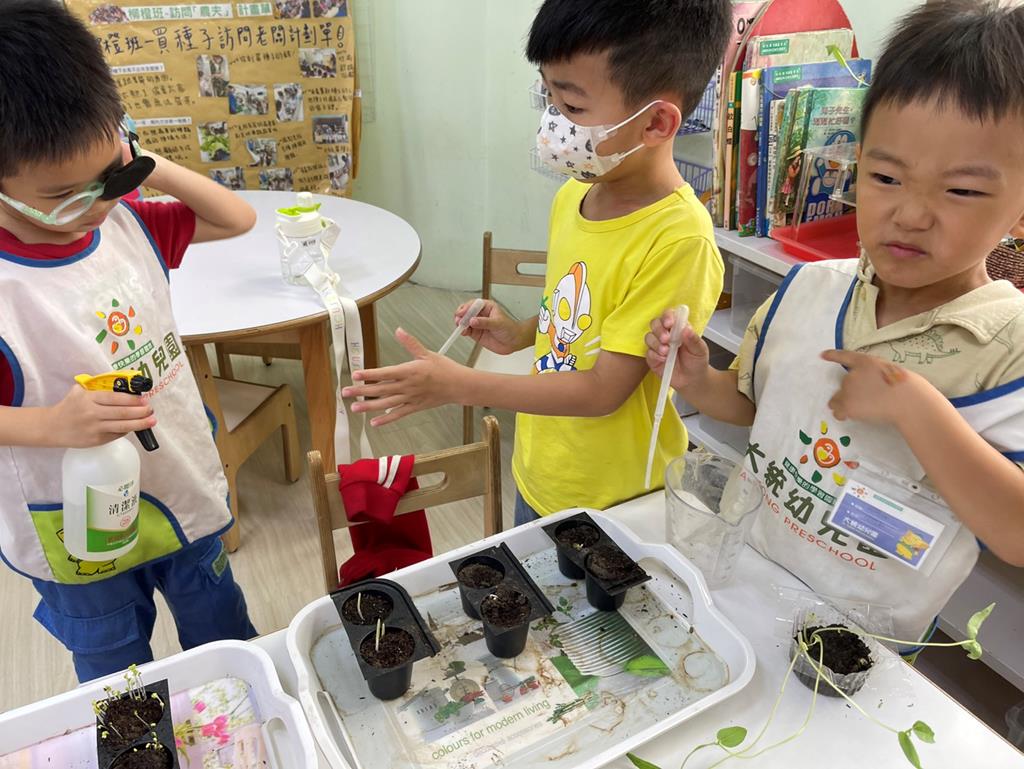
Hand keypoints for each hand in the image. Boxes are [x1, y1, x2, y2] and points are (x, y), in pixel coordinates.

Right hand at [45, 386, 154, 447]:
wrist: (52, 427)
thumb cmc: (69, 407)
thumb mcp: (79, 392)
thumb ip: (96, 388)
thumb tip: (122, 387)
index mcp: (89, 399)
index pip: (116, 398)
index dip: (133, 399)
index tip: (144, 399)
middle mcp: (92, 413)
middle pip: (122, 413)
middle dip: (141, 411)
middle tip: (151, 410)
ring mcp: (95, 428)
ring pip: (122, 426)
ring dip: (140, 423)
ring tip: (151, 421)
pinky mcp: (96, 440)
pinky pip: (116, 435)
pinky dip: (127, 431)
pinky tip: (135, 427)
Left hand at [343, 328, 466, 426]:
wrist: (459, 386)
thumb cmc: (444, 368)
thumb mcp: (427, 353)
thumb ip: (410, 343)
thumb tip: (399, 330)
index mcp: (409, 371)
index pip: (385, 373)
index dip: (369, 374)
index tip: (355, 375)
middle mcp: (408, 386)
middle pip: (381, 389)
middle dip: (362, 391)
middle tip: (345, 393)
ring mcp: (411, 398)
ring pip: (386, 404)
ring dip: (369, 406)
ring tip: (354, 408)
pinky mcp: (415, 407)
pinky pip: (398, 414)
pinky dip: (386, 419)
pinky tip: (374, 422)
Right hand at [456, 299, 530, 354]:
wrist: (514, 342)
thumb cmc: (510, 329)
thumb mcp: (498, 323)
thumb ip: (485, 322)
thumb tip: (473, 321)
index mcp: (487, 307)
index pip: (473, 304)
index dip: (466, 308)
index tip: (462, 312)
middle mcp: (480, 314)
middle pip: (466, 312)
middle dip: (461, 315)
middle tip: (459, 320)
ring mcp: (477, 324)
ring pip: (464, 321)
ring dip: (460, 324)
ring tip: (460, 327)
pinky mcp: (476, 333)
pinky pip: (466, 331)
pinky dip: (463, 331)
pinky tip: (463, 332)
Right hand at [645, 309, 709, 389]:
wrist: (692, 380)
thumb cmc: (697, 362)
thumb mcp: (700, 350)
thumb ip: (694, 339)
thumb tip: (686, 329)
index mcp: (678, 328)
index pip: (669, 315)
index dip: (667, 316)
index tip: (670, 323)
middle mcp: (666, 334)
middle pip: (655, 323)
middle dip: (659, 330)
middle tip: (667, 339)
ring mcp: (658, 346)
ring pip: (649, 337)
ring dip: (656, 343)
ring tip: (666, 351)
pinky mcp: (652, 358)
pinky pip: (648, 352)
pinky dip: (655, 355)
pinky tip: (664, 359)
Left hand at [822, 349, 925, 424]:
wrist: (907, 400)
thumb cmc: (905, 388)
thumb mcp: (891, 371)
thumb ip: (874, 374)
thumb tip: (866, 386)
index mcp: (865, 362)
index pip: (845, 356)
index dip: (833, 355)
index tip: (823, 355)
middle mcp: (852, 374)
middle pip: (843, 385)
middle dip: (851, 392)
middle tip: (869, 398)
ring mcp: (848, 389)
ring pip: (836, 400)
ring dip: (844, 403)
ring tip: (863, 407)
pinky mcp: (847, 405)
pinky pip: (837, 412)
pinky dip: (842, 414)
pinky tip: (855, 414)